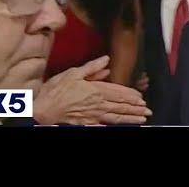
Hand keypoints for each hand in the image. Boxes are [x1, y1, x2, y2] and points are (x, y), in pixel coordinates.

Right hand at [34, 56, 151, 124]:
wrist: (41, 110)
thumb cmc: (55, 90)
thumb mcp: (73, 73)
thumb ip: (92, 68)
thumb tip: (106, 60)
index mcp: (96, 90)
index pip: (119, 92)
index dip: (131, 95)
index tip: (141, 98)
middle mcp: (97, 104)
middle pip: (121, 106)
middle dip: (136, 108)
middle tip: (147, 110)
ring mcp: (93, 116)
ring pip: (116, 117)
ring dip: (130, 118)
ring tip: (142, 119)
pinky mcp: (86, 124)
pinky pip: (103, 126)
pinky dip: (114, 127)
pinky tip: (121, 128)